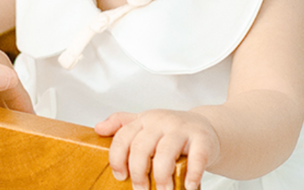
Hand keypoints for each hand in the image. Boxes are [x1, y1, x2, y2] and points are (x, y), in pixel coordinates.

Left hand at [96, 109, 216, 189]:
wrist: (206, 127)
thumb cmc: (171, 130)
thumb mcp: (145, 123)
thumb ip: (121, 124)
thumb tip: (98, 129)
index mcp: (145, 120)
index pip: (124, 136)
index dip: (117, 157)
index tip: (119, 176)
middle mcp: (161, 122)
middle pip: (142, 146)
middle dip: (138, 172)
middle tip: (140, 189)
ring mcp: (182, 129)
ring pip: (166, 152)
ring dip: (162, 176)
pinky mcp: (203, 139)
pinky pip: (197, 158)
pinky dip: (192, 175)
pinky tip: (189, 187)